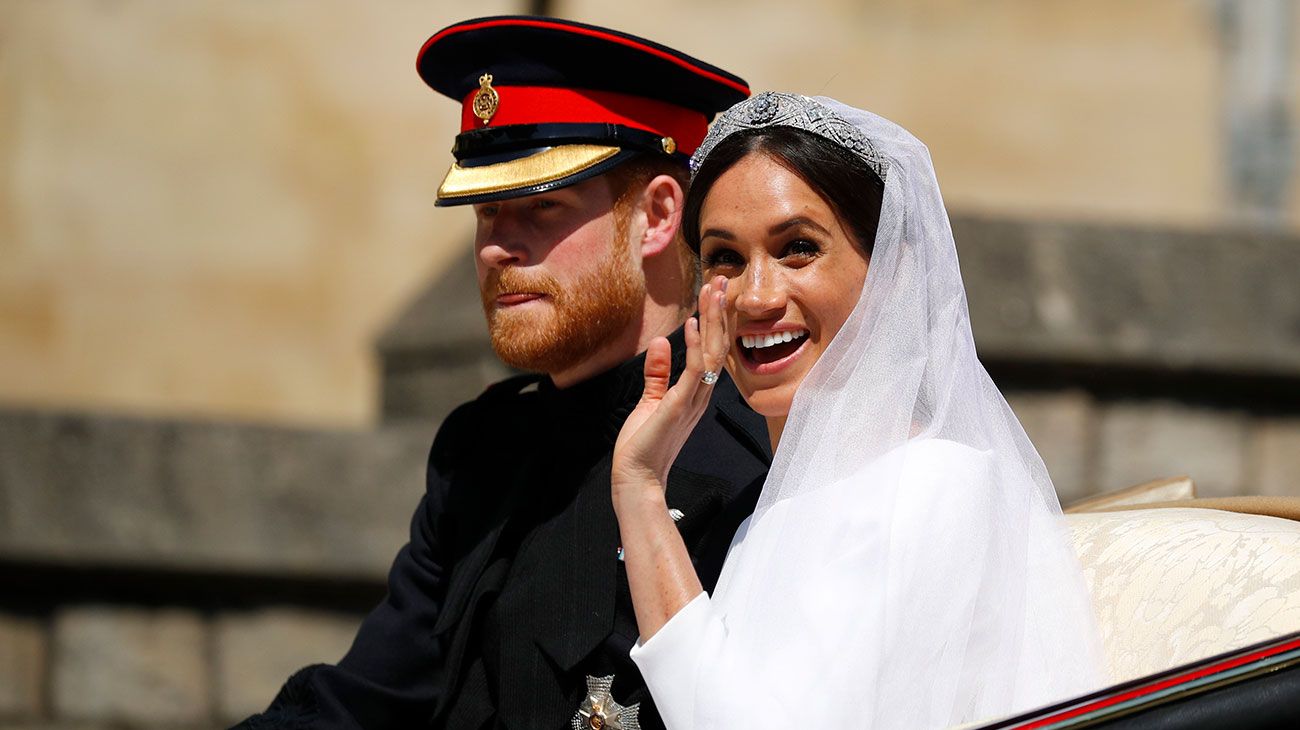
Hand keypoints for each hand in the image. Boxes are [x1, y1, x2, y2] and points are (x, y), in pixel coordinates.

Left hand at [612, 276, 730, 507]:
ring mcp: (694, 399)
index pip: (710, 349)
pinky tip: (693, 323)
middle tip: (721, 281)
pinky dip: (695, 345)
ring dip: (713, 320)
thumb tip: (660, 342)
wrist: (637, 477)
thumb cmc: (643, 445)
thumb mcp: (650, 401)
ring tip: (714, 291)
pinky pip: (695, 370)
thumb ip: (657, 373)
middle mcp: (701, 394)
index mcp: (696, 392)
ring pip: (712, 352)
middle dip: (719, 312)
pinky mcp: (681, 405)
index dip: (714, 320)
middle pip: (717, 345)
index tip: (713, 292)